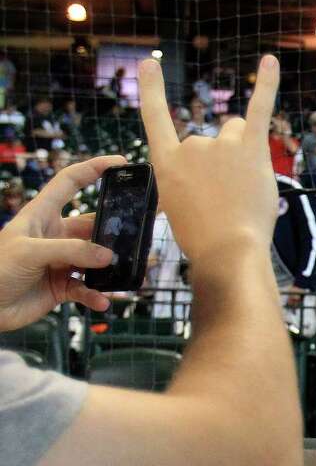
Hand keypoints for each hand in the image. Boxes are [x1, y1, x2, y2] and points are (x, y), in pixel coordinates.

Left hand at [0, 154, 124, 330]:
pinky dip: (96, 295)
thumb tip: (108, 255)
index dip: (93, 169)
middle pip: (92, 226)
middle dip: (113, 232)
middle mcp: (54, 235)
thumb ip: (71, 251)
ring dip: (109, 269)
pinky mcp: (61, 286)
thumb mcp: (30, 252)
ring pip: (94, 260)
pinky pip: (87, 289)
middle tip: (135, 237)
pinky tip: (100, 302)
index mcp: (42, 215)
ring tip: (122, 274)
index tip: (119, 163)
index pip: (70, 182)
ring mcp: (59, 261)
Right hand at [138, 54, 279, 269]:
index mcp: (167, 162)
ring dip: (246, 155)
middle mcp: (191, 146)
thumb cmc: (205, 239)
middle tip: (230, 200)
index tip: (149, 64)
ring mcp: (220, 145)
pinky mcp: (250, 148)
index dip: (153, 91)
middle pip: (218, 138)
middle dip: (228, 164)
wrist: (226, 251)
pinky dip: (267, 83)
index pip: (156, 119)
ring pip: (239, 134)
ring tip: (246, 189)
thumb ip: (192, 183)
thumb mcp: (181, 210)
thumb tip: (213, 175)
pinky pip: (260, 107)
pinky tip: (270, 61)